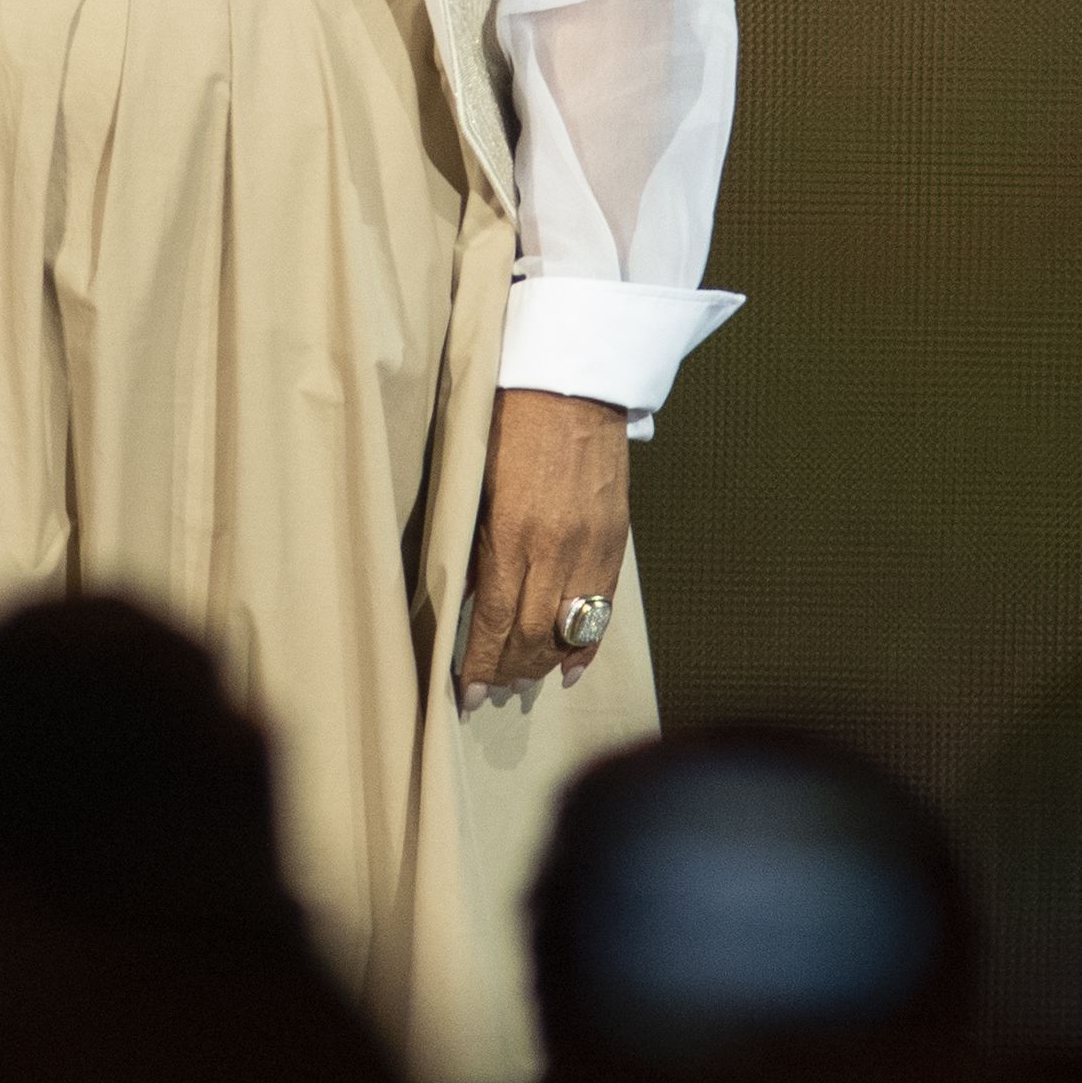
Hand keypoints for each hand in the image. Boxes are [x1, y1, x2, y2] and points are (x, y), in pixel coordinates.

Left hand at [457, 386, 629, 708]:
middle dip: (508, 671)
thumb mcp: (477, 482)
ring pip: (567, 629)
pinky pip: (603, 609)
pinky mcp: (616, 541)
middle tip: (489, 693)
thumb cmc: (511, 423)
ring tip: (521, 683)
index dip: (480, 665)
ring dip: (542, 664)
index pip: (495, 619)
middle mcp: (556, 549)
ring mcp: (591, 547)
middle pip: (531, 634)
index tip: (465, 696)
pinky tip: (570, 671)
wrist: (574, 386)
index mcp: (514, 533)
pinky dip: (587, 645)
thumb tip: (467, 599)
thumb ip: (474, 544)